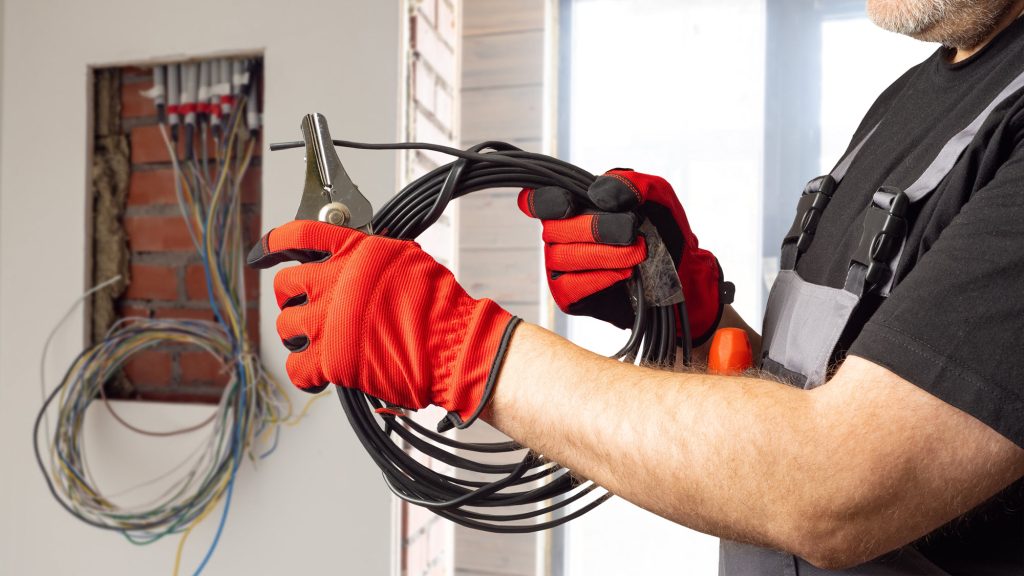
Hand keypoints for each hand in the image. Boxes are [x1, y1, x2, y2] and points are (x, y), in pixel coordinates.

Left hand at [247, 220, 519, 429]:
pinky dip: (306, 373)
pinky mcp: (330, 358)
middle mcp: (335, 282)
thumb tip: (354, 259)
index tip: (265, 252)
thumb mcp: (406, 258)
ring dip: (300, 335)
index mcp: (354, 252)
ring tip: (322, 342)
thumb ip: (370, 256)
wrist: (452, 345)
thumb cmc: (439, 307)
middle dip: (293, 298)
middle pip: (285, 284)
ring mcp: (329, 321)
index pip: (298, 235)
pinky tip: (321, 372)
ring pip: (286, 325)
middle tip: (311, 310)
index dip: (274, 243)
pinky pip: (297, 367)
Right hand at [518, 169, 729, 344]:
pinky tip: (623, 273)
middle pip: (554, 229)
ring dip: (605, 254)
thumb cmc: (662, 228)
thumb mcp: (655, 194)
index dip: (545, 201)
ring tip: (637, 254)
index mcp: (573, 205)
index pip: (537, 200)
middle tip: (631, 232)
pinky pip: (569, 285)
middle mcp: (560, 234)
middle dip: (595, 229)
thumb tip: (599, 192)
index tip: (570, 204)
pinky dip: (597, 278)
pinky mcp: (568, 294)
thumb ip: (630, 182)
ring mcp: (561, 265)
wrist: (680, 269)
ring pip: (564, 257)